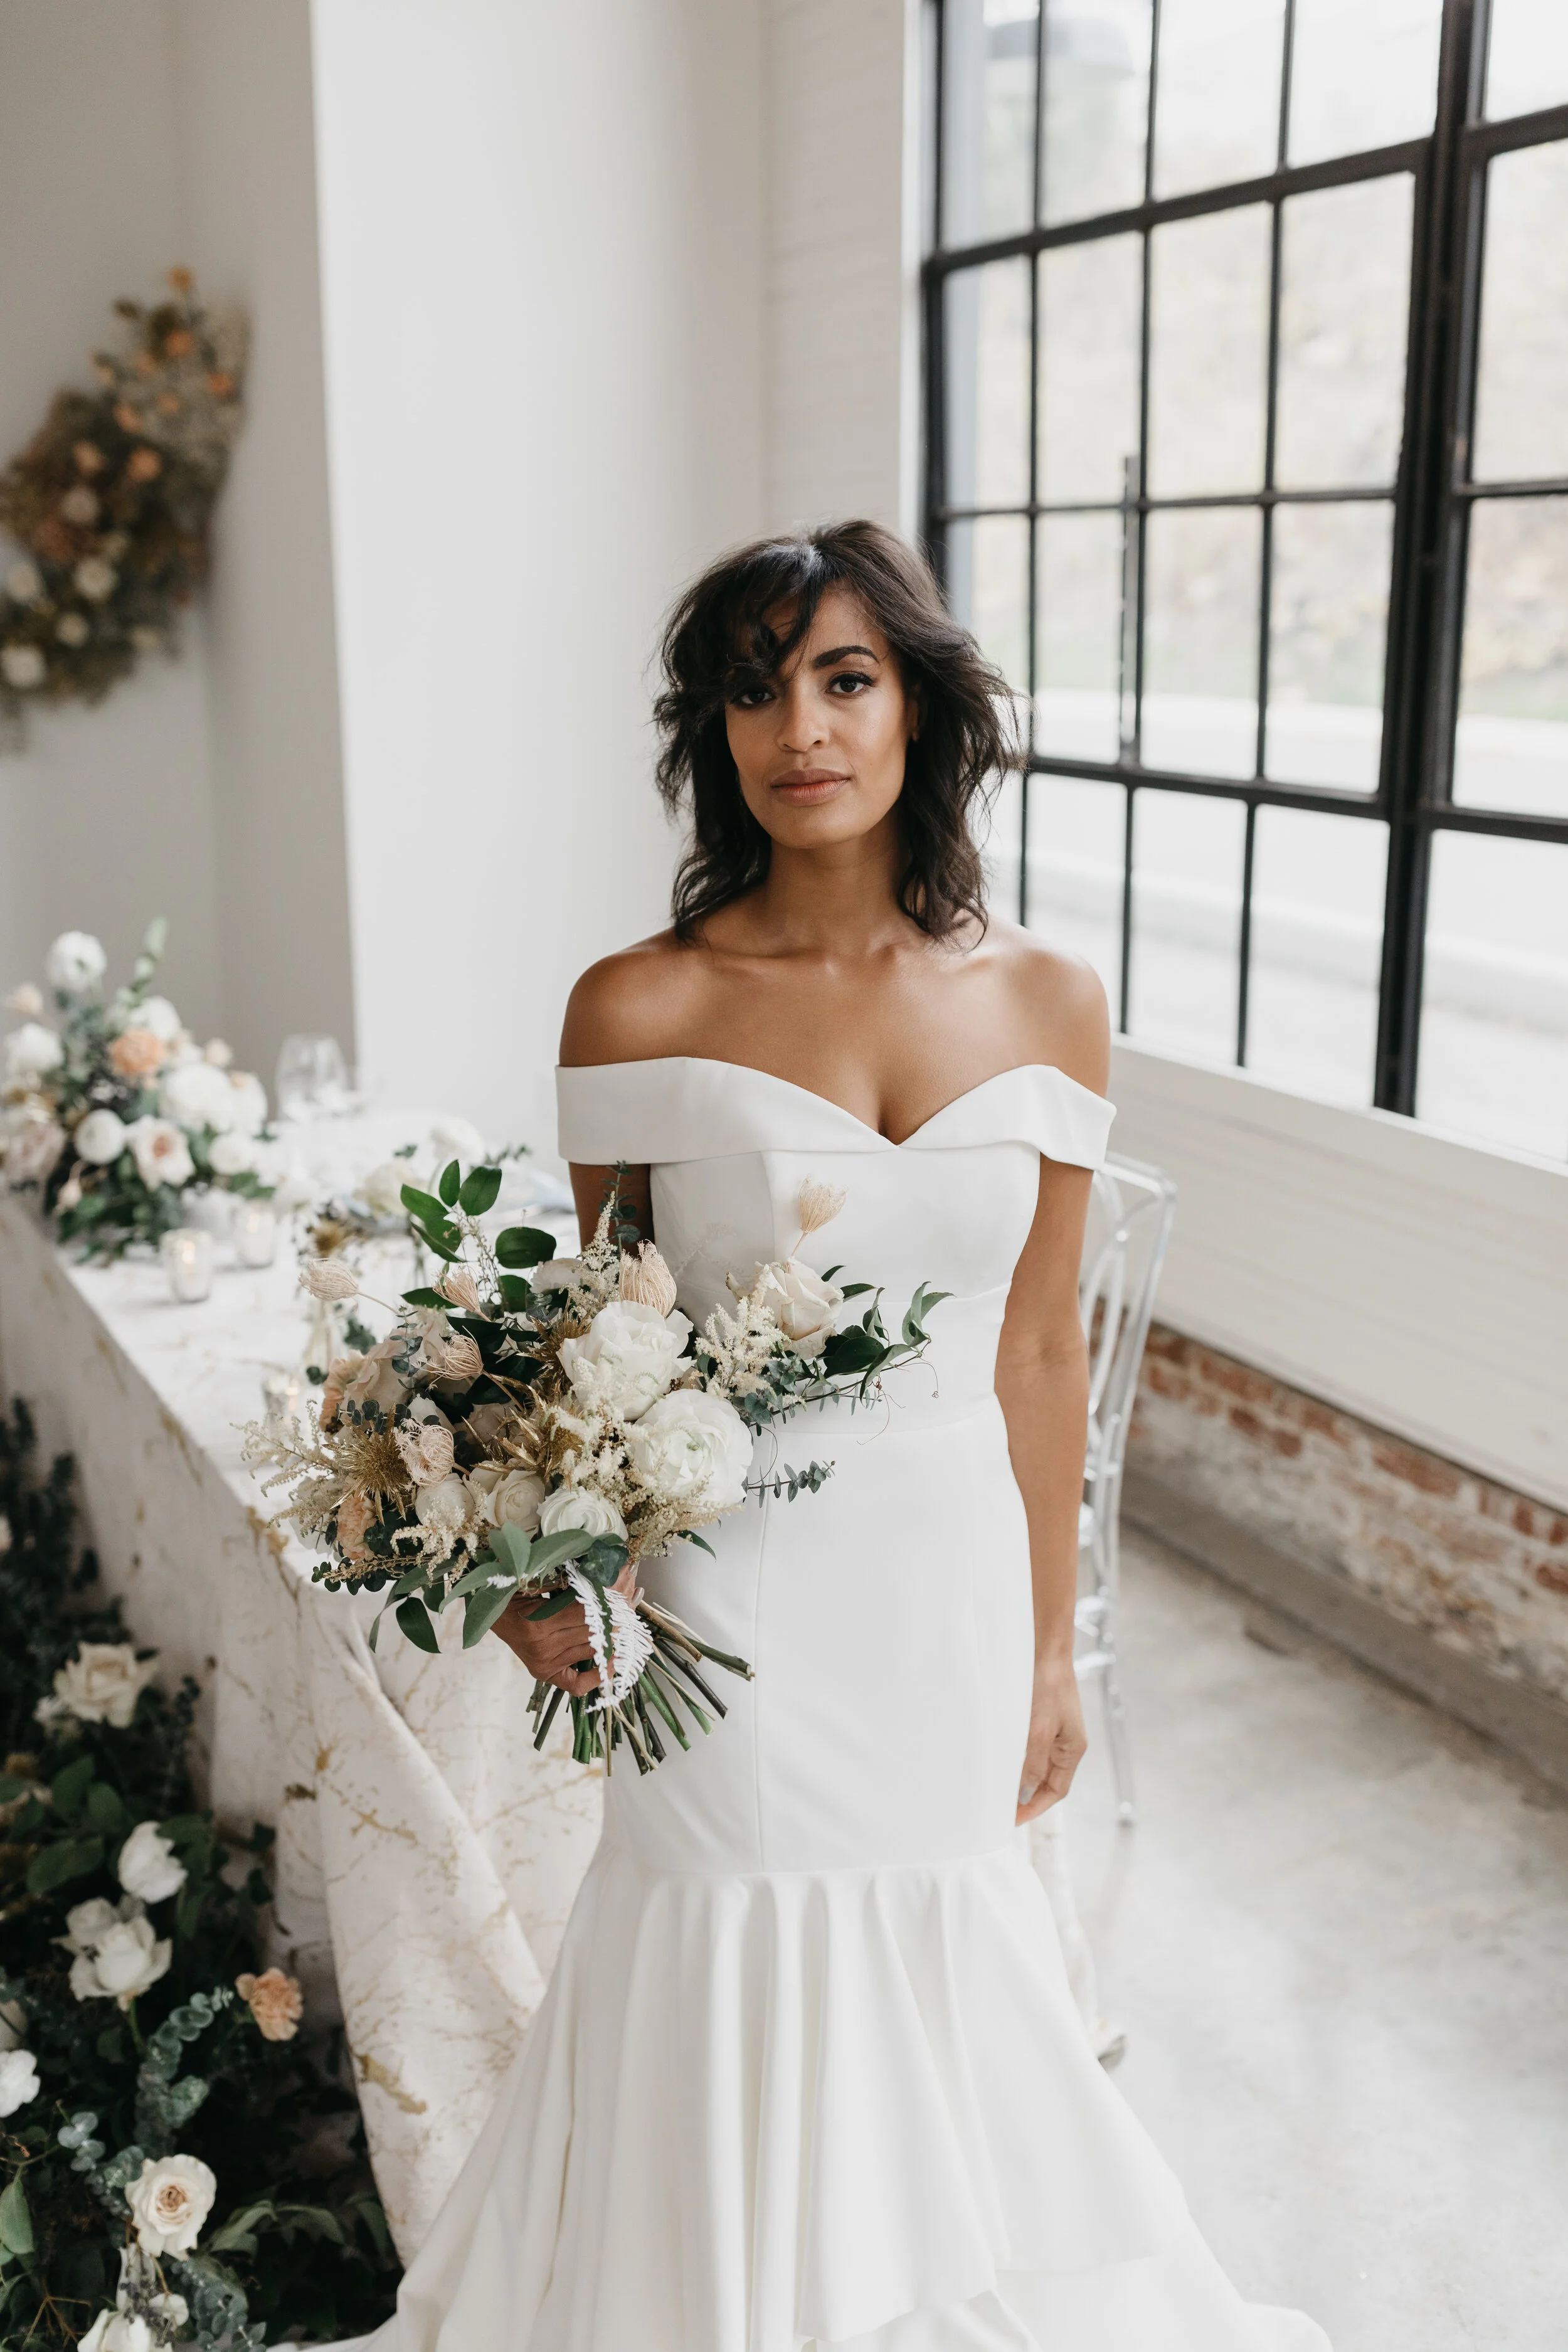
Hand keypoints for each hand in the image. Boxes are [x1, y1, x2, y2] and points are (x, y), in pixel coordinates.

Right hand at [490, 1562, 639, 1695]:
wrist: (493, 1613)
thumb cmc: (515, 1593)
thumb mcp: (536, 1582)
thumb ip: (565, 1583)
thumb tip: (604, 1576)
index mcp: (538, 1623)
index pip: (586, 1612)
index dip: (607, 1598)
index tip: (622, 1585)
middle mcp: (543, 1648)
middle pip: (592, 1631)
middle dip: (614, 1613)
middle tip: (630, 1597)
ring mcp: (545, 1664)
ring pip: (591, 1650)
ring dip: (612, 1635)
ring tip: (626, 1619)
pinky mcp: (546, 1674)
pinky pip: (577, 1684)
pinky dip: (597, 1676)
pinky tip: (613, 1662)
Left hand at [1015, 1651, 1085, 1823]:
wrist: (1045, 1648)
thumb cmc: (1048, 1684)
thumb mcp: (1039, 1728)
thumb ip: (1033, 1763)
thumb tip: (1025, 1793)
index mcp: (1072, 1749)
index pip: (1056, 1791)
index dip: (1035, 1807)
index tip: (1013, 1819)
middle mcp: (1065, 1743)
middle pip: (1047, 1781)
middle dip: (1027, 1797)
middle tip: (1002, 1809)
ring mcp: (1054, 1731)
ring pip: (1036, 1765)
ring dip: (1020, 1778)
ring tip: (998, 1789)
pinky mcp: (1041, 1718)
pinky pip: (1029, 1748)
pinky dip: (1016, 1758)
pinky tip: (1000, 1760)